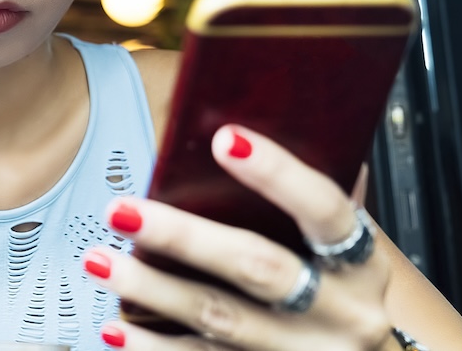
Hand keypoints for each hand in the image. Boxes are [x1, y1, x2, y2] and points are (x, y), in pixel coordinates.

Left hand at [83, 125, 395, 349]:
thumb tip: (240, 132)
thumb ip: (306, 203)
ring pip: (220, 319)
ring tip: (99, 261)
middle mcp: (341, 315)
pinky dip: (153, 348)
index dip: (279, 174)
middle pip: (258, 268)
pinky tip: (114, 328)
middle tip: (121, 210)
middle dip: (183, 236)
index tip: (225, 138)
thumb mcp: (344, 253)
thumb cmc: (339, 295)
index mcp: (363, 267)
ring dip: (152, 288)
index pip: (326, 210)